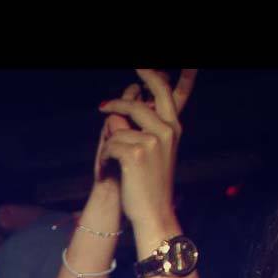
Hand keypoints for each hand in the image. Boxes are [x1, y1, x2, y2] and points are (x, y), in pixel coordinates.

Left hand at [98, 69, 197, 242]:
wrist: (154, 213)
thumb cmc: (151, 185)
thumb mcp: (156, 153)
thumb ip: (147, 129)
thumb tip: (125, 109)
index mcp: (173, 128)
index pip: (165, 93)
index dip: (152, 76)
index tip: (142, 65)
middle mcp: (166, 130)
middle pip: (136, 103)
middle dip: (120, 100)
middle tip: (106, 103)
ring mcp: (152, 140)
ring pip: (116, 128)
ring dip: (107, 146)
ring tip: (108, 163)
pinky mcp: (136, 152)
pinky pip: (109, 144)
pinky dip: (103, 159)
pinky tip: (106, 171)